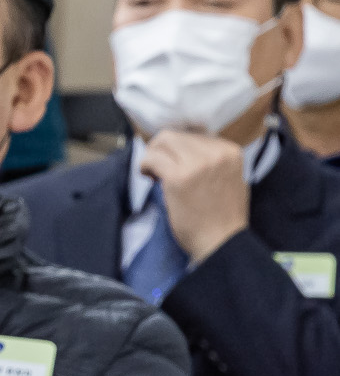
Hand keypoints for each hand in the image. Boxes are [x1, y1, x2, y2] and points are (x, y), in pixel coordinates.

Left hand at [142, 129, 251, 266]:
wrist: (221, 241)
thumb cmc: (223, 217)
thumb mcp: (230, 179)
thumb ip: (214, 162)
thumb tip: (188, 150)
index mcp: (230, 151)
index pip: (194, 135)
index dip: (178, 147)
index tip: (173, 162)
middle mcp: (216, 153)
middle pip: (175, 135)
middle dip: (161, 149)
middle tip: (157, 167)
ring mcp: (197, 163)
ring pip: (162, 142)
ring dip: (152, 157)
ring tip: (155, 174)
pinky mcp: (178, 178)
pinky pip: (152, 159)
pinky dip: (145, 166)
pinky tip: (150, 178)